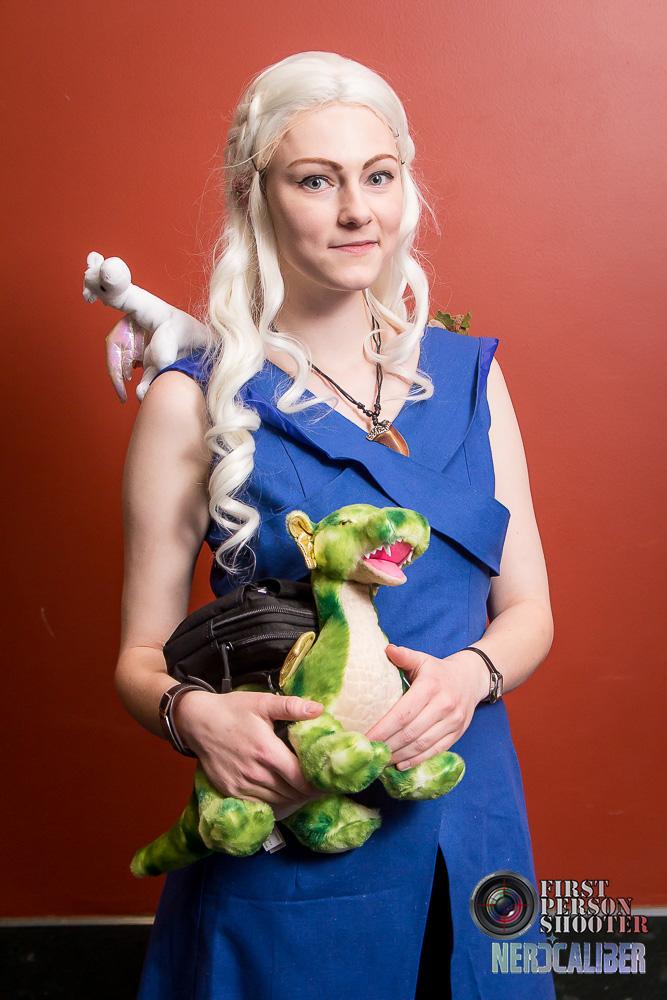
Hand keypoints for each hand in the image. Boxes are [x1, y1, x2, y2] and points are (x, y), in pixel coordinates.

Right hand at [174, 690, 323, 811]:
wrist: (197, 721)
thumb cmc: (231, 710)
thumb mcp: (262, 702)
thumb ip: (291, 707)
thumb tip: (318, 709)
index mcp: (267, 751)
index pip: (301, 779)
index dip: (318, 785)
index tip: (329, 782)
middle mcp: (255, 773)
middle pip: (292, 793)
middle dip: (310, 792)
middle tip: (323, 787)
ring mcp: (241, 785)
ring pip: (278, 802)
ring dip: (294, 799)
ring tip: (307, 792)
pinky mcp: (231, 791)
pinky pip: (260, 806)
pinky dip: (275, 803)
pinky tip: (284, 795)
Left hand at [365, 645, 489, 769]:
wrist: (472, 678)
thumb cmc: (438, 671)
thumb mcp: (422, 659)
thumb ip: (404, 656)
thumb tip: (387, 649)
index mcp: (430, 686)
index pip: (403, 713)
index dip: (383, 729)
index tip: (365, 738)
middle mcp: (444, 705)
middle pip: (410, 733)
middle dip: (388, 745)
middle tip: (369, 753)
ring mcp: (453, 722)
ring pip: (422, 745)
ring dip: (399, 756)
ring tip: (381, 761)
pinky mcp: (457, 733)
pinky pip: (435, 751)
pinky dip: (417, 760)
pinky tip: (400, 764)